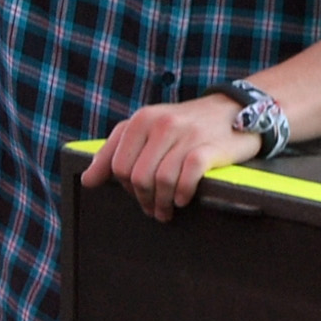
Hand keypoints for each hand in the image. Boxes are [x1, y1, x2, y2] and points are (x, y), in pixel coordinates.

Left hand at [79, 95, 261, 221]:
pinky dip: (183, 194)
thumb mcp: (147, 129)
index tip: (136, 194)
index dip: (125, 187)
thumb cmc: (184, 125)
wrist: (233, 110)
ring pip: (161, 181)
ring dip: (163, 203)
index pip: (118, 165)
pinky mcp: (209, 147)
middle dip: (143, 199)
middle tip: (153, 209)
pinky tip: (184, 199)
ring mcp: (186, 135)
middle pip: (138, 177)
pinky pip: (188, 177)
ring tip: (167, 210)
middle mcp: (161, 124)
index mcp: (142, 119)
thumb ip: (114, 151)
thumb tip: (87, 180)